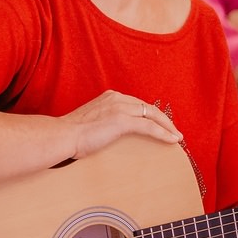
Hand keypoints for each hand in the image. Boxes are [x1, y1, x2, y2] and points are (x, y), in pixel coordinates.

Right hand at [61, 90, 181, 159]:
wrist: (61, 136)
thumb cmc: (71, 135)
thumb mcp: (91, 123)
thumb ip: (104, 123)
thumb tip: (109, 134)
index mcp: (110, 97)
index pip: (138, 104)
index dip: (151, 114)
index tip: (159, 124)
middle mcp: (117, 98)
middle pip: (148, 107)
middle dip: (163, 119)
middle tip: (174, 131)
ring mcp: (120, 108)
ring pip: (152, 115)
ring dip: (167, 126)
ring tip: (177, 137)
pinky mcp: (122, 120)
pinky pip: (149, 126)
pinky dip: (163, 133)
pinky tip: (172, 140)